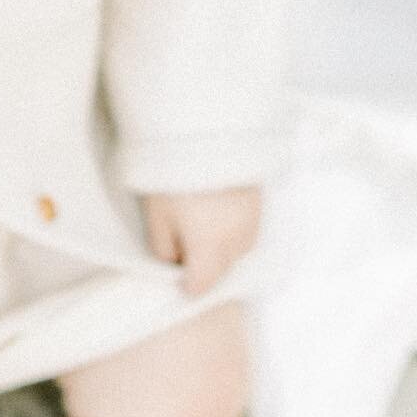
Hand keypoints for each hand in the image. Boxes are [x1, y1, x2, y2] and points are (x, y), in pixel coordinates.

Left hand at [141, 184, 261, 295]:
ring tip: (198, 215)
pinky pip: (246, 229)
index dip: (185, 283)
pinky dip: (231, 226)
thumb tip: (174, 264)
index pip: (201, 286)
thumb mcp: (157, 213)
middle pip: (221, 270)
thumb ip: (164, 247)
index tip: (174, 271)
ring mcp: (253, 223)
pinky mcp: (260, 204)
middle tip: (182, 237)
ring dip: (219, 244)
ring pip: (236, 250)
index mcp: (210, 249)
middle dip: (203, 263)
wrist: (208, 131)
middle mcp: (237, 242)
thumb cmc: (175, 173)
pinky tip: (215, 206)